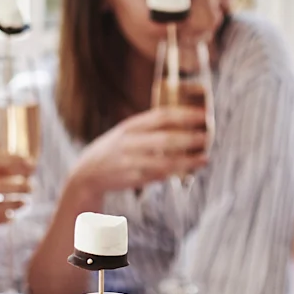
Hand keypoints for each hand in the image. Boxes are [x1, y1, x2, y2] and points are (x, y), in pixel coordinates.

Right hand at [71, 106, 208, 196]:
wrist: (86, 173)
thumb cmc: (113, 150)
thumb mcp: (125, 132)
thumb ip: (148, 127)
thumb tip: (182, 122)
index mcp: (130, 126)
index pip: (161, 116)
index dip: (184, 114)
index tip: (203, 114)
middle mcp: (129, 142)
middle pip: (165, 138)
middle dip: (189, 138)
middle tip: (207, 137)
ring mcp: (130, 161)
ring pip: (165, 161)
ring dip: (187, 160)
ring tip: (204, 158)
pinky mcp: (132, 179)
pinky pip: (158, 176)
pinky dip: (175, 173)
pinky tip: (188, 170)